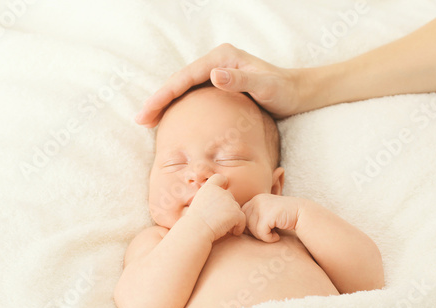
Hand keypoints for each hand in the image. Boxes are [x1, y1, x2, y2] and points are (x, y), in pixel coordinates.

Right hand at [135, 43, 314, 127]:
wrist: (295, 93)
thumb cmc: (282, 90)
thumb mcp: (265, 86)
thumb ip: (241, 81)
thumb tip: (213, 75)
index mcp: (221, 58)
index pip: (185, 77)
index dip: (164, 94)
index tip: (148, 111)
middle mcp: (215, 63)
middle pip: (179, 82)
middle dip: (158, 100)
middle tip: (140, 119)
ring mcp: (216, 74)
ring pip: (183, 89)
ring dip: (165, 104)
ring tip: (148, 121)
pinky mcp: (219, 86)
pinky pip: (192, 96)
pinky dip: (179, 106)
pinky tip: (170, 119)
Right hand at [186, 174, 246, 241]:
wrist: (196, 230)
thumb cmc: (194, 222)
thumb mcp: (197, 205)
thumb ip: (209, 200)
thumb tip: (218, 205)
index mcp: (209, 188)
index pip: (219, 178)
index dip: (223, 182)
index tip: (224, 189)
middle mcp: (221, 192)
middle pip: (230, 198)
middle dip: (228, 209)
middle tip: (220, 221)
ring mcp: (229, 201)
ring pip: (237, 210)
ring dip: (233, 219)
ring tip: (224, 228)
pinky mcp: (236, 212)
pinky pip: (242, 220)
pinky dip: (239, 227)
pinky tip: (233, 233)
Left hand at [241, 194, 300, 242]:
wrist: (303, 214)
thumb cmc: (284, 218)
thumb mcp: (267, 214)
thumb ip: (254, 218)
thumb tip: (239, 231)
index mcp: (255, 199)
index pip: (242, 217)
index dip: (248, 227)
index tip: (260, 232)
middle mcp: (257, 200)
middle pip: (245, 224)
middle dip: (255, 232)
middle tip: (268, 233)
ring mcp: (262, 207)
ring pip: (252, 229)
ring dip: (263, 236)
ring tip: (273, 234)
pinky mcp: (268, 215)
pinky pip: (262, 233)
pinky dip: (269, 238)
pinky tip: (277, 237)